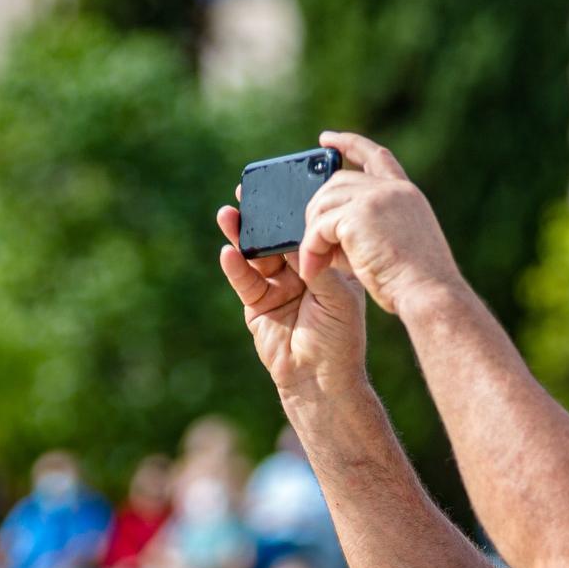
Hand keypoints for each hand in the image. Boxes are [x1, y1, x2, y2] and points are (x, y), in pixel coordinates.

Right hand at [216, 206, 366, 400]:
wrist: (321, 379)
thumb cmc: (340, 338)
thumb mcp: (338, 294)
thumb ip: (316, 264)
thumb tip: (296, 234)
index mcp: (326, 264)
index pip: (307, 230)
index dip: (294, 210)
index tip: (281, 187)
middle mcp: (301, 272)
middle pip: (277, 237)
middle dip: (262, 216)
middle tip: (246, 192)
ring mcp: (277, 286)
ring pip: (256, 255)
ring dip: (242, 235)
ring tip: (228, 215)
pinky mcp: (257, 304)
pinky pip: (244, 280)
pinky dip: (235, 266)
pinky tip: (228, 252)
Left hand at [299, 131, 464, 316]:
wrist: (429, 294)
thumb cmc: (414, 283)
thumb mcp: (392, 245)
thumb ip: (363, 229)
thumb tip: (325, 231)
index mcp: (405, 194)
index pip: (375, 156)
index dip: (349, 144)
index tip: (327, 140)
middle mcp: (392, 189)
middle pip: (337, 182)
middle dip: (317, 208)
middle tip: (309, 240)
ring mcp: (376, 198)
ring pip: (324, 204)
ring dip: (312, 235)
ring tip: (312, 263)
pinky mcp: (359, 215)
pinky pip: (319, 227)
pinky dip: (311, 249)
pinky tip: (312, 269)